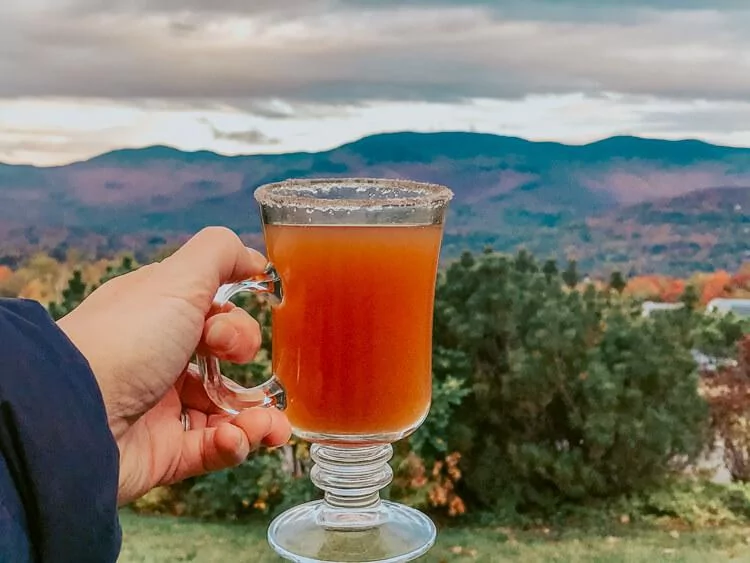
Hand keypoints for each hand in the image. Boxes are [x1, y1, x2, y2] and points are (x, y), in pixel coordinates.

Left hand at [57, 227, 290, 504]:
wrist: (73, 417)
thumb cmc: (125, 340)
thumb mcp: (177, 280)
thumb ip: (221, 254)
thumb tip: (257, 260)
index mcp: (157, 316)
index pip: (211, 314)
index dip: (232, 320)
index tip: (226, 327)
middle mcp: (159, 359)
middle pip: (224, 360)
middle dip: (248, 362)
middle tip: (236, 362)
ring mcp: (161, 408)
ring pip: (227, 410)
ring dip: (257, 417)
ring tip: (271, 426)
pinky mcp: (165, 453)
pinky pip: (213, 449)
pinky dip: (233, 444)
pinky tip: (235, 438)